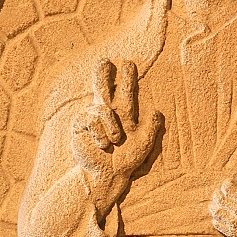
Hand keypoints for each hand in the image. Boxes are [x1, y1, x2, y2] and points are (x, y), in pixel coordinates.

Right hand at [72, 59, 161, 214]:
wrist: (108, 175)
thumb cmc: (127, 160)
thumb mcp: (144, 143)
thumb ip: (152, 128)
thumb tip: (157, 111)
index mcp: (123, 111)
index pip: (123, 89)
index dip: (125, 76)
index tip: (128, 63)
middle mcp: (106, 110)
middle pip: (102, 84)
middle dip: (103, 72)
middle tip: (106, 61)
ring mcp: (92, 116)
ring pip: (102, 107)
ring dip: (112, 127)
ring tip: (115, 142)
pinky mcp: (80, 125)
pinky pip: (92, 120)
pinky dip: (100, 133)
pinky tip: (103, 145)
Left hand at [210, 170, 236, 236]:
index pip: (226, 188)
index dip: (226, 183)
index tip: (230, 184)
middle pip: (219, 199)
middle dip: (218, 193)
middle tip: (221, 192)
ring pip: (216, 212)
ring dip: (215, 205)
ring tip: (219, 202)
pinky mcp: (235, 235)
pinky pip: (218, 225)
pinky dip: (216, 217)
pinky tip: (223, 214)